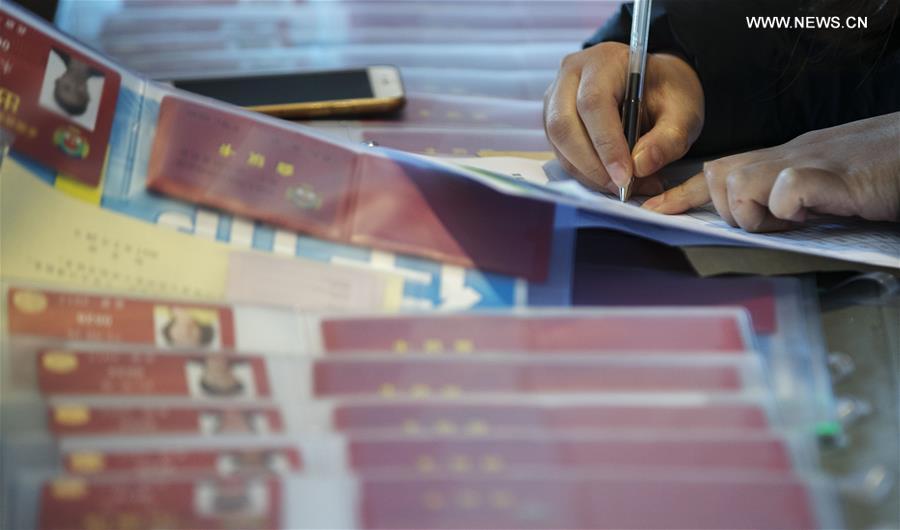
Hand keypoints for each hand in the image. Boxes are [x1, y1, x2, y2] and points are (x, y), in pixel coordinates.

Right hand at [543, 42, 704, 194]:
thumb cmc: (668, 94)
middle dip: (591, 164)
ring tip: (621, 186)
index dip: (606, 144)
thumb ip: (668, 139)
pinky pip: (560, 151)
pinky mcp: (553, 119)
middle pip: (564, 124)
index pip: (593, 103)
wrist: (655, 85)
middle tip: (621, 188)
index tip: (625, 178)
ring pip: (558, 142)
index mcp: (605, 60)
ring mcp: (556, 96)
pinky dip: (583, 172)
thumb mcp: (684, 113)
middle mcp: (572, 74)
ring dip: (586, 172)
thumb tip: (640, 167)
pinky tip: (608, 178)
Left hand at [642, 112, 899, 230]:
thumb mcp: (821, 185)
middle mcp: (786, 156)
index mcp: (782, 160)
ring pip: (738, 183)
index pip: (719, 170)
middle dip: (727, 209)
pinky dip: (790, 209)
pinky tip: (815, 211)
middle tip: (770, 221)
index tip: (655, 210)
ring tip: (794, 219)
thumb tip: (764, 216)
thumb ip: (788, 198)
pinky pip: (785, 191)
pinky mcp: (831, 176)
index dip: (682, 193)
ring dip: (756, 212)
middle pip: (717, 176)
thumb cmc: (877, 170)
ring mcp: (806, 163)